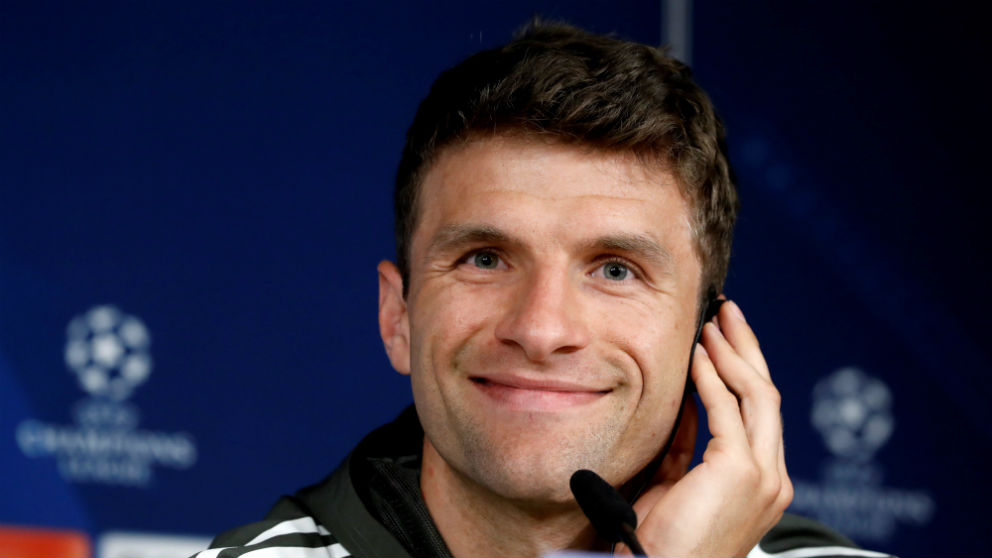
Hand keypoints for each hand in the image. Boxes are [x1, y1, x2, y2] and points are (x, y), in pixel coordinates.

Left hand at [623, 299, 792, 556]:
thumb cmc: (662, 543)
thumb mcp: (676, 486)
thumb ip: (687, 448)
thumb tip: (685, 407)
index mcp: (762, 483)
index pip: (758, 414)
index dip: (742, 371)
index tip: (722, 340)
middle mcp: (772, 479)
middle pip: (766, 396)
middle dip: (747, 349)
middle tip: (729, 312)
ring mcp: (763, 476)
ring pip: (758, 395)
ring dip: (733, 353)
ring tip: (714, 322)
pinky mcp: (740, 472)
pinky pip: (726, 409)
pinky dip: (711, 377)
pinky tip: (698, 354)